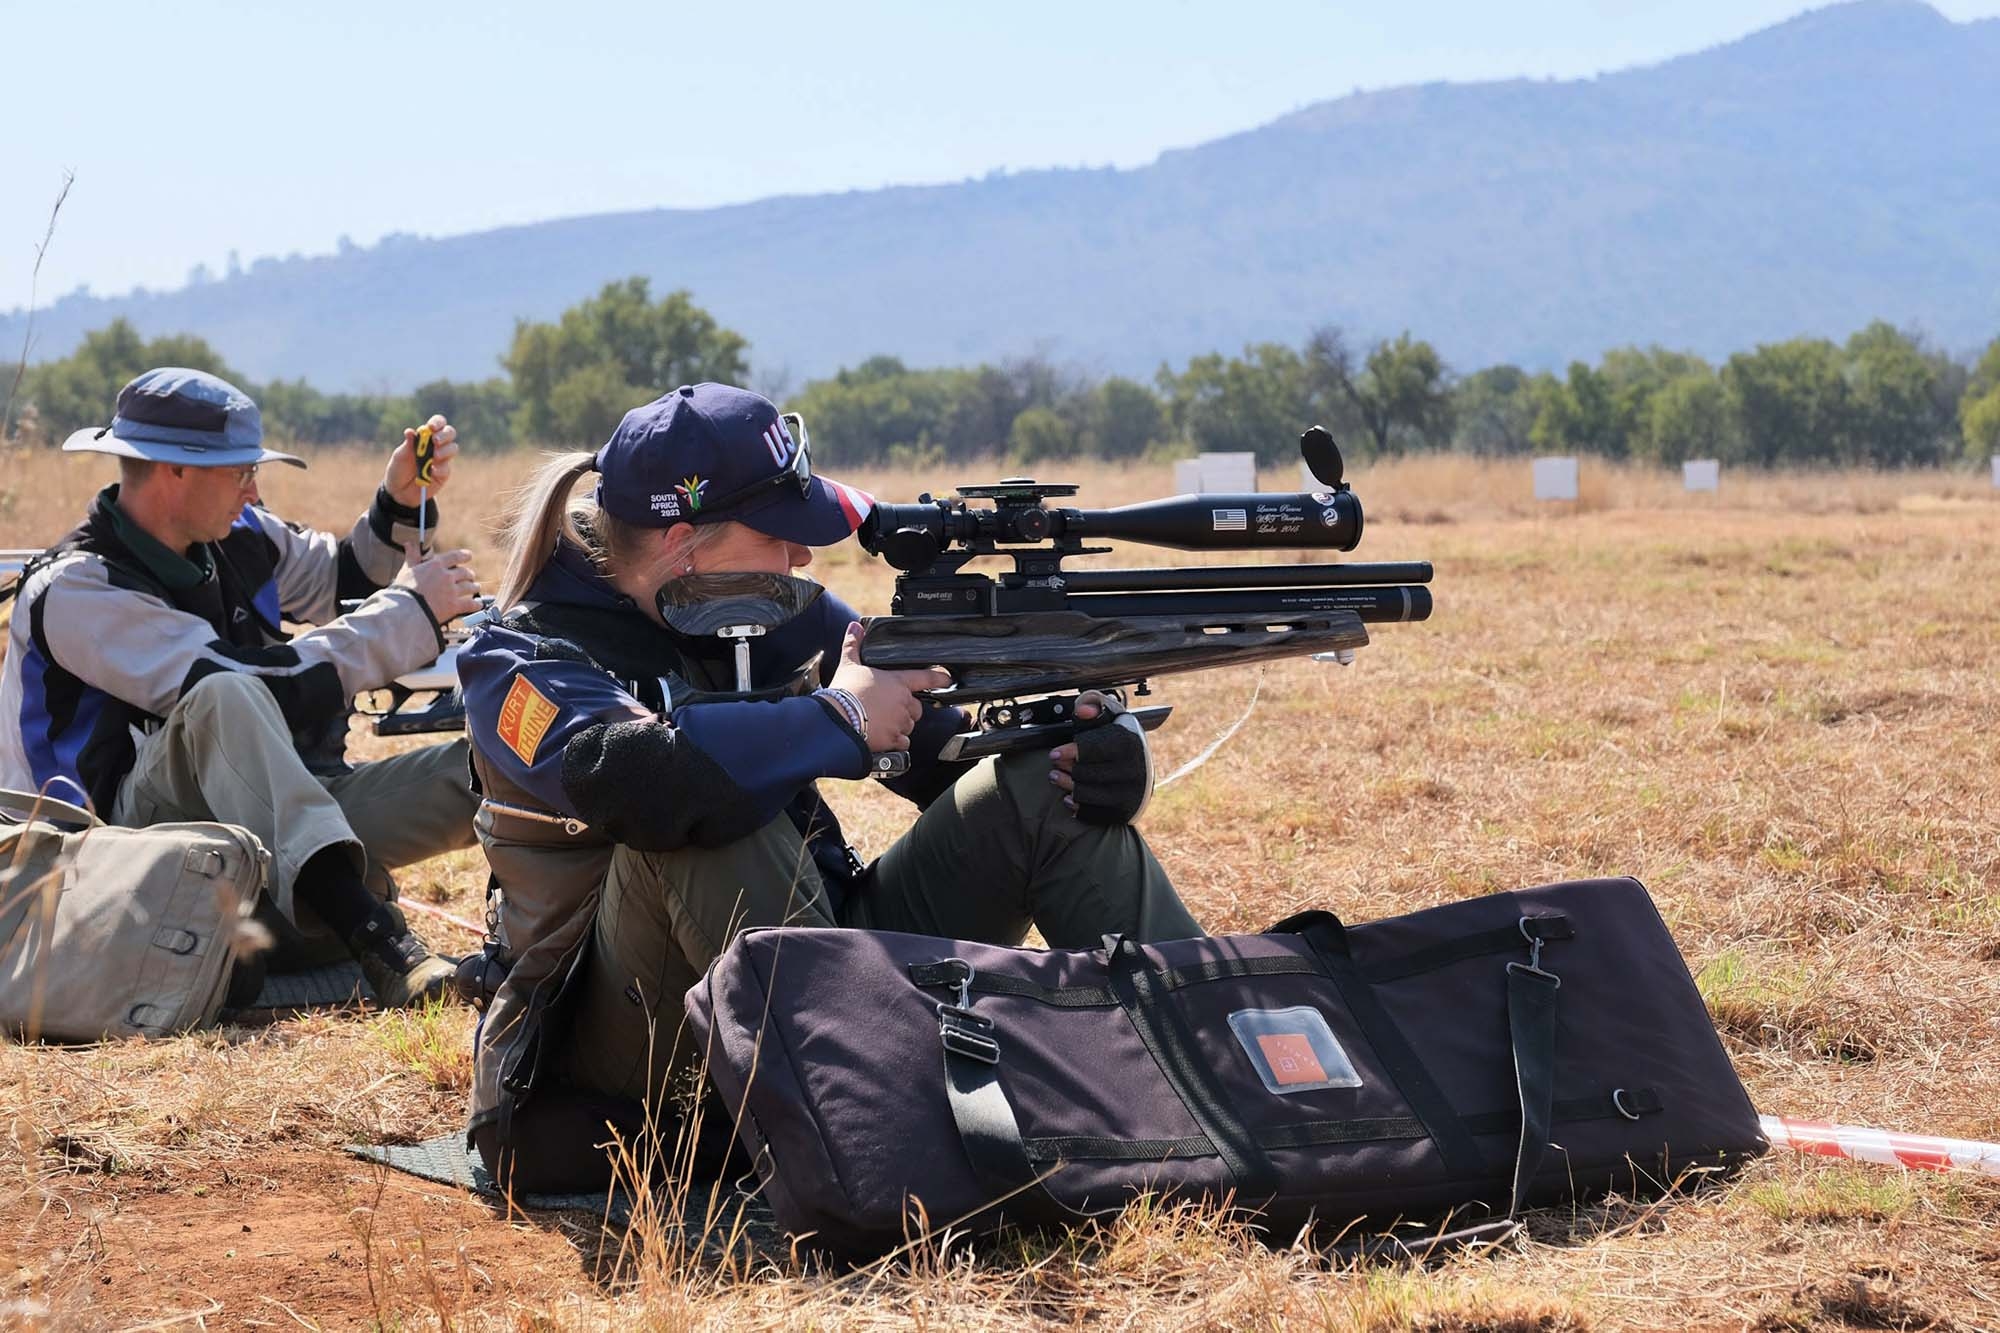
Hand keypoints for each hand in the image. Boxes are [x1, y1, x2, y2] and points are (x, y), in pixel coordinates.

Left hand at [385, 415, 458, 507]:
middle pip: (450, 433)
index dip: (437, 423)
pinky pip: (446, 468)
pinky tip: (431, 472)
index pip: (437, 424)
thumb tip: (410, 431)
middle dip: (444, 435)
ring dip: (444, 451)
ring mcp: (442, 459)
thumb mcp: (400, 456)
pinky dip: (439, 468)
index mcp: (425, 437)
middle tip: (435, 441)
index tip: (431, 427)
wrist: (399, 492)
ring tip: (433, 457)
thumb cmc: (398, 469)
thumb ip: (408, 444)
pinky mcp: (444, 473)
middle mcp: (436, 446)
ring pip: (453, 448)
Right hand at [398, 544, 482, 622]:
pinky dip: (476, 604)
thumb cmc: (402, 591)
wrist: (404, 611)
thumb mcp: (407, 571)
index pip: (455, 556)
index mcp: (435, 565)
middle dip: (469, 574)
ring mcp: (452, 591)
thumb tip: (409, 544)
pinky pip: (471, 604)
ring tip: (476, 588)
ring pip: (470, 587)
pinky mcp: (454, 606)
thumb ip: (412, 557)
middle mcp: (447, 576)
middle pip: (465, 572)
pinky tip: (478, 604)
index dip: (464, 556)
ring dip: (474, 587)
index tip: (468, 556)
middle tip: (470, 576)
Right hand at [828, 621, 950, 752]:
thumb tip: (854, 627)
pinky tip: (884, 737)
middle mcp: (903, 703)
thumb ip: (853, 645)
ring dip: (901, 725)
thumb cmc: (844, 691)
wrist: (837, 719)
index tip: (947, 679)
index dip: (940, 678)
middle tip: (889, 708)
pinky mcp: (894, 739)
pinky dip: (896, 741)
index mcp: (897, 682)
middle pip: (916, 707)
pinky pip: (903, 742)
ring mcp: (900, 722)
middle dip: (907, 708)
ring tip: (882, 721)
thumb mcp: (849, 664)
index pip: (926, 678)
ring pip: (909, 725)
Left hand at [1049, 691, 1153, 824]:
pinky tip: (1070, 798)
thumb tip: (1082, 711)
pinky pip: (1095, 813)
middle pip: (1087, 773)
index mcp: (1129, 743)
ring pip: (1088, 794)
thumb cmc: (1120, 738)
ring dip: (1066, 786)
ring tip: (1056, 777)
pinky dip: (1078, 807)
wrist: (1142, 766)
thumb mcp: (1112, 715)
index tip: (1055, 753)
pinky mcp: (1125, 811)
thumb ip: (1095, 705)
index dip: (1070, 752)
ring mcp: (1131, 793)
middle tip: (1055, 765)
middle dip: (1066, 769)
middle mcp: (1134, 769)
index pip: (1094, 749)